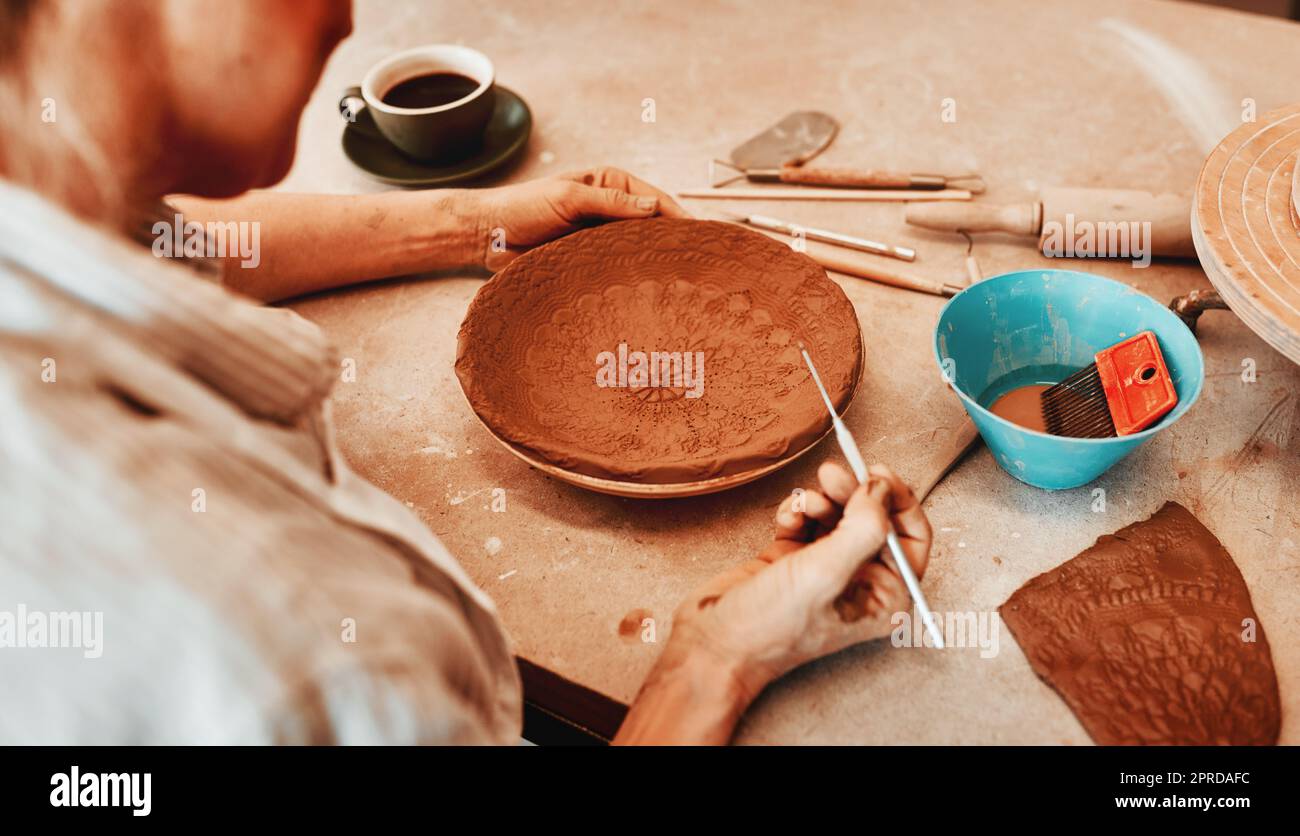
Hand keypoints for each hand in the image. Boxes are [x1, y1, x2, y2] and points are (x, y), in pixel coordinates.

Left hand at [459, 166, 690, 270]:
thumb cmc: (523, 206)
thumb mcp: (568, 198)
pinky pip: (619, 270)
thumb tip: (654, 208)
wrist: (488, 235)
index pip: (657, 201)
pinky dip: (632, 278)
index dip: (681, 218)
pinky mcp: (591, 262)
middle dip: (674, 244)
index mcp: (612, 184)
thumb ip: (611, 203)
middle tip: (700, 266)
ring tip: (681, 283)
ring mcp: (603, 238)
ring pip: (639, 251)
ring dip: (655, 264)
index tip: (702, 237)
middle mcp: (612, 210)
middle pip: (654, 228)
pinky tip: (647, 292)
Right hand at [669, 462, 932, 699]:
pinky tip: (785, 518)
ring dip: (822, 501)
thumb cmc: (771, 628)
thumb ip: (863, 530)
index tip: (874, 473)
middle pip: (873, 520)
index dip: (897, 501)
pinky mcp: (795, 559)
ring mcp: (827, 570)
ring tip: (803, 503)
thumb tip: (880, 490)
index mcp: (884, 597)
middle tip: (831, 473)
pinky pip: (807, 520)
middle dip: (853, 494)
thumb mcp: (825, 574)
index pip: (911, 537)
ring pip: (839, 515)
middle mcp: (861, 583)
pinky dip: (797, 512)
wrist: (713, 644)